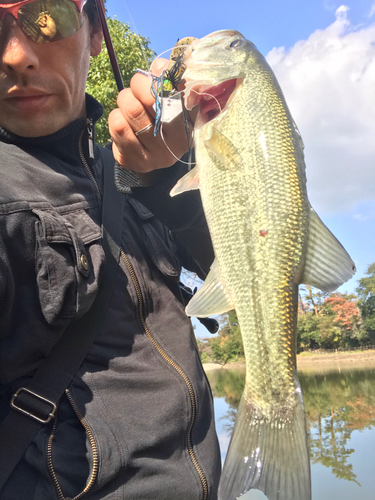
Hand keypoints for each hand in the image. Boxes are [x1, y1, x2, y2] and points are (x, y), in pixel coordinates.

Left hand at [108, 58, 191, 176]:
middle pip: (149, 99)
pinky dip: (116, 116)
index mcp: (191, 122)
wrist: (152, 153)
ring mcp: (156, 156)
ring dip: (125, 101)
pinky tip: (123, 122)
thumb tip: (159, 66)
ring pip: (130, 111)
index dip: (159, 79)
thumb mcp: (172, 96)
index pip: (176, 92)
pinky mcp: (135, 161)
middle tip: (136, 88)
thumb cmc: (163, 116)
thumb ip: (170, 78)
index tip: (153, 76)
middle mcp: (177, 144)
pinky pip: (117, 127)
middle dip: (137, 86)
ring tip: (128, 104)